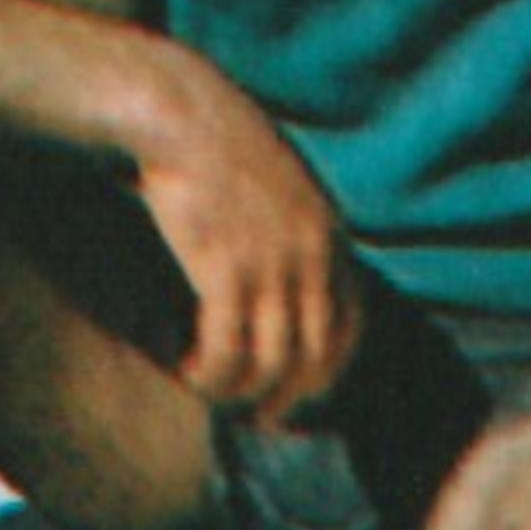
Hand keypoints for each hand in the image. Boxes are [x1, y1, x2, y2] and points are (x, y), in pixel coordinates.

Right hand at [129, 51, 362, 425]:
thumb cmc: (222, 152)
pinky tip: (181, 366)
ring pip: (270, 366)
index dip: (321, 377)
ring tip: (203, 384)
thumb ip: (295, 240)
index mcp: (330, 234)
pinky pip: (225, 353)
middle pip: (315, 360)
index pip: (349, 329)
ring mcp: (273, 261)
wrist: (184, 114)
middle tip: (245, 415)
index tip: (287, 402)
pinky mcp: (227, 267)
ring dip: (235, 391)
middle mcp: (313, 252)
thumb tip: (287, 299)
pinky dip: (205, 376)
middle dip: (281, 400)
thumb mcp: (282, 193)